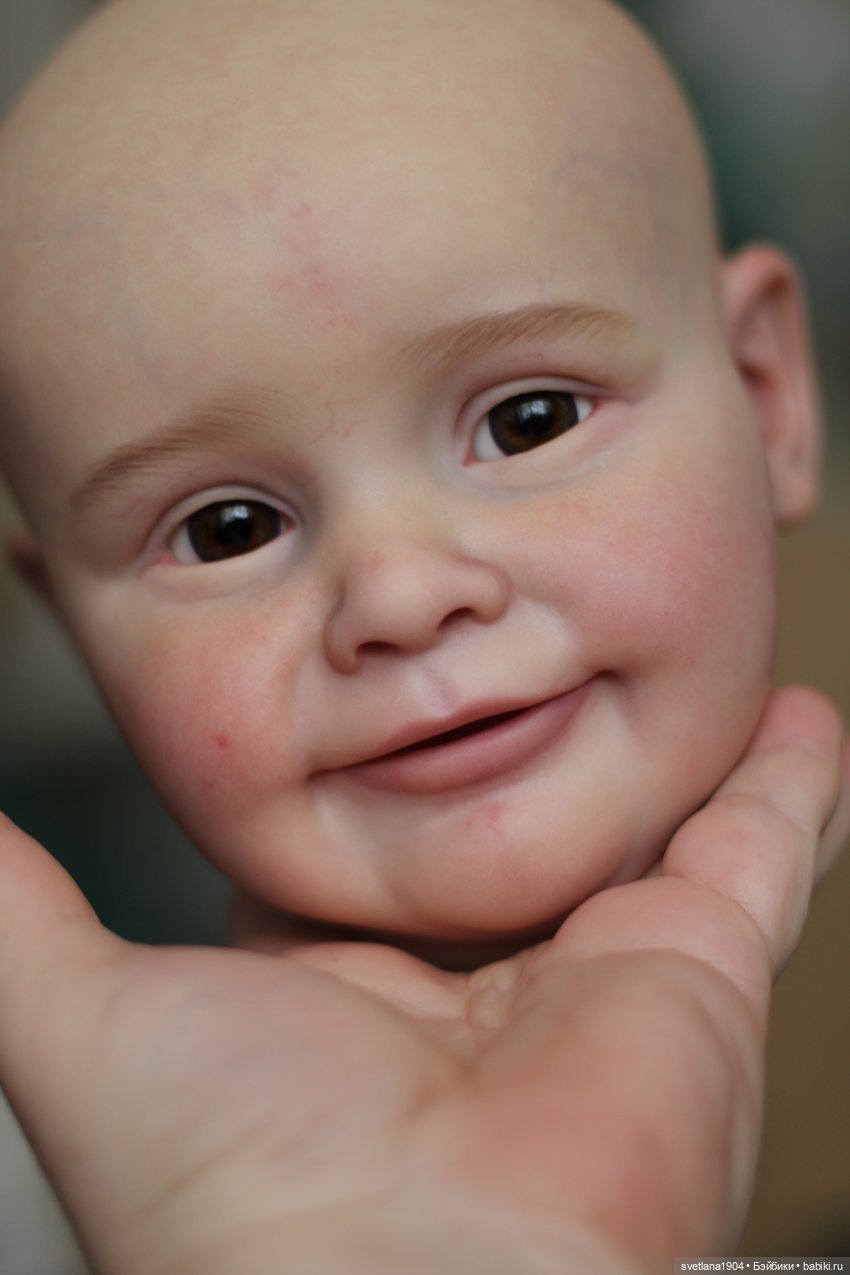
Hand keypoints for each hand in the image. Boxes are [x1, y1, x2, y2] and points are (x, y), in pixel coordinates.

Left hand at [0, 687, 846, 1274]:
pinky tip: (799, 718)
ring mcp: (594, 975)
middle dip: (524, 744)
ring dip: (668, 758)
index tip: (364, 671)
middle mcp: (473, 980)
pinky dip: (790, 786)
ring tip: (689, 670)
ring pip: (648, 830)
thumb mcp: (86, 1014)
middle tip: (539, 645)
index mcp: (342, 980)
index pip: (359, 835)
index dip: (359, 753)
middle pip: (510, 825)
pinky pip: (760, 853)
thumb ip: (17, 909)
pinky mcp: (697, 976)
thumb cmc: (238, 1193)